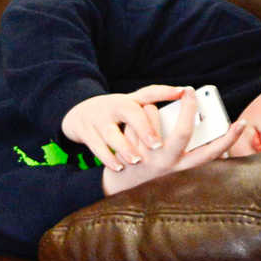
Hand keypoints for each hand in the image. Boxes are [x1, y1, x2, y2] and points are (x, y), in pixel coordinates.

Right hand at [61, 85, 185, 171]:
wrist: (78, 116)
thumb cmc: (116, 114)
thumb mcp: (132, 105)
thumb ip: (155, 106)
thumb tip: (182, 107)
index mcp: (131, 99)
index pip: (150, 93)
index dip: (166, 92)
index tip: (182, 93)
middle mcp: (115, 106)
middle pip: (132, 113)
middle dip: (145, 128)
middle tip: (156, 145)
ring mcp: (99, 119)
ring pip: (112, 134)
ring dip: (125, 148)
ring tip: (137, 160)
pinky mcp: (86, 132)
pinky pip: (97, 147)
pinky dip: (107, 158)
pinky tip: (118, 167)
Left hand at [101, 87, 245, 195]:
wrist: (116, 187)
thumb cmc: (149, 168)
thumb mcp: (171, 163)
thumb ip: (182, 143)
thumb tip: (191, 115)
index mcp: (183, 167)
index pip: (212, 153)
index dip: (230, 139)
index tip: (242, 123)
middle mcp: (167, 165)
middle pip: (184, 132)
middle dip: (189, 108)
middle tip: (190, 91)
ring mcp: (147, 160)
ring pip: (152, 117)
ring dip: (151, 108)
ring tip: (148, 113)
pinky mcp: (129, 153)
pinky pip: (133, 122)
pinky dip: (133, 118)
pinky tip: (129, 127)